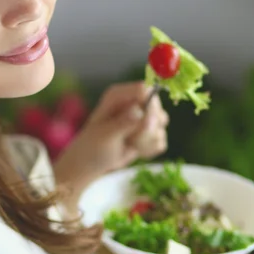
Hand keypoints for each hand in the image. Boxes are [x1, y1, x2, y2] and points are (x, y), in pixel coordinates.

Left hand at [54, 82, 168, 210]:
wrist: (92, 164)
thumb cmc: (93, 146)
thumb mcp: (106, 134)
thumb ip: (125, 123)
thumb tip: (139, 111)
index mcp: (119, 95)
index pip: (145, 89)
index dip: (149, 106)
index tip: (144, 123)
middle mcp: (133, 101)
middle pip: (157, 107)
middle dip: (148, 129)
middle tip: (130, 139)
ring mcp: (142, 116)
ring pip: (161, 124)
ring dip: (147, 140)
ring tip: (129, 144)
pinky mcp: (149, 131)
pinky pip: (161, 139)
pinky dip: (150, 148)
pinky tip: (135, 150)